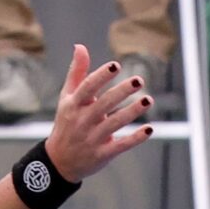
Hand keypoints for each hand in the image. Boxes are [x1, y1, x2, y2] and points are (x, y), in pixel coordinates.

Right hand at [42, 44, 155, 182]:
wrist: (59, 161)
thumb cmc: (67, 123)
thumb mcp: (67, 98)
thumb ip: (76, 73)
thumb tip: (80, 47)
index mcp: (74, 105)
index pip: (88, 88)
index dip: (101, 76)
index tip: (115, 65)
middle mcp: (82, 121)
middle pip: (104, 104)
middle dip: (121, 91)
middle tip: (138, 80)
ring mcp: (92, 138)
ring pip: (115, 123)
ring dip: (132, 112)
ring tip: (148, 100)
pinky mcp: (102, 154)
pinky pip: (121, 145)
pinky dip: (135, 138)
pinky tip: (150, 129)